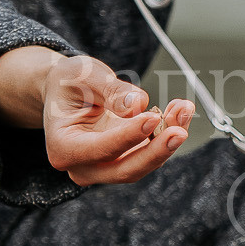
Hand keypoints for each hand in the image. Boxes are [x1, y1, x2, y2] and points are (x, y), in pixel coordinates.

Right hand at [0, 47, 194, 186]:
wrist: (69, 89)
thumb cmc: (70, 82)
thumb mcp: (84, 75)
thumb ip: (110, 90)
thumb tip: (138, 105)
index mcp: (62, 147)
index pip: (99, 149)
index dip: (127, 136)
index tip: (152, 117)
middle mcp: (82, 166)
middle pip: (125, 170)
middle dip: (156, 151)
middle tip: (180, 130)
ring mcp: (104, 168)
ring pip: (143, 163)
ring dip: (167, 139)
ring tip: (183, 108)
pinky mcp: (125, 161)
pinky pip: (150, 153)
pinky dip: (168, 133)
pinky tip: (180, 111)